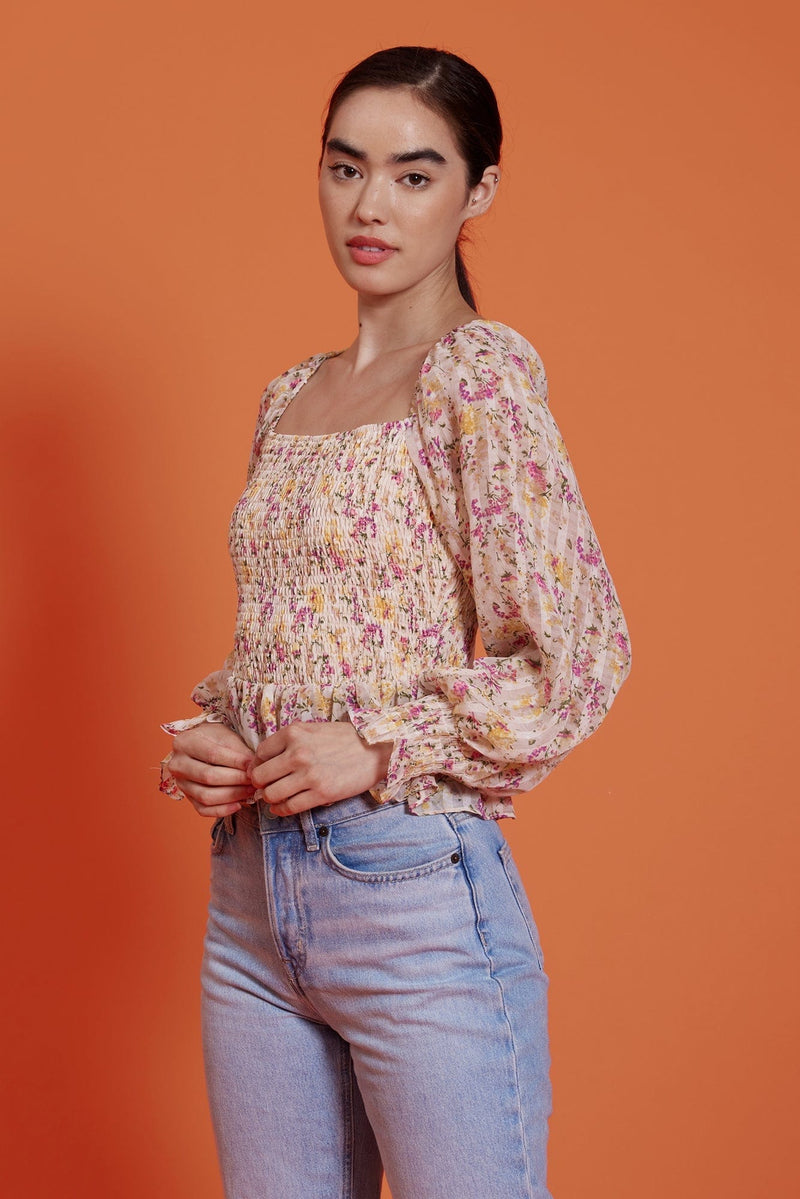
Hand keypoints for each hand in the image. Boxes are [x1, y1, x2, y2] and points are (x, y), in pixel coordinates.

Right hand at [168, 722, 255, 818]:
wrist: (204, 745)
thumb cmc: (217, 739)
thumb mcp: (227, 736)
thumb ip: (238, 750)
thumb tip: (252, 768)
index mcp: (184, 742)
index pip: (212, 754)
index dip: (236, 761)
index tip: (253, 764)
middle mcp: (177, 764)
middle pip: (208, 777)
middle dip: (236, 779)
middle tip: (254, 779)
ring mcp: (180, 783)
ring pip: (205, 796)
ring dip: (232, 795)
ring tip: (250, 790)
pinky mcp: (187, 798)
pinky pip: (203, 810)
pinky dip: (222, 810)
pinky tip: (238, 804)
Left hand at [249, 721, 392, 816]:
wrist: (376, 748)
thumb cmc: (345, 738)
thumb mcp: (314, 729)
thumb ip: (291, 741)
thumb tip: (267, 759)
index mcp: (294, 733)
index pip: (259, 753)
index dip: (258, 764)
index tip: (263, 770)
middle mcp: (297, 753)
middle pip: (260, 776)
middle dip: (260, 784)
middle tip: (266, 786)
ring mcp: (309, 775)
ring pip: (271, 794)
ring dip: (270, 799)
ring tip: (275, 798)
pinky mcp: (321, 793)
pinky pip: (289, 807)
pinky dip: (281, 810)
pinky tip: (283, 807)